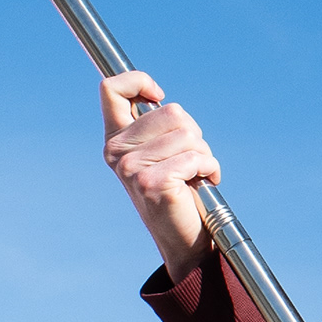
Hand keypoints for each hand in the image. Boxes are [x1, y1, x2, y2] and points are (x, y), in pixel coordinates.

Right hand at [99, 71, 219, 279]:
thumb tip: (158, 98)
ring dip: (204, 154)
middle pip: (172, 111)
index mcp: (115, 140)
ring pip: (189, 135)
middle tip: (188, 161)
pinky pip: (197, 158)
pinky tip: (201, 184)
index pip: (112, 89)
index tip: (159, 96)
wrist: (185, 241)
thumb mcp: (160, 153)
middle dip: (193, 133)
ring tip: (195, 175)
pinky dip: (210, 169)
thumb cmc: (179, 191)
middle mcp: (117, 153)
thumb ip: (154, 126)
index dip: (139, 80)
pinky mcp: (154, 183)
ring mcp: (133, 169)